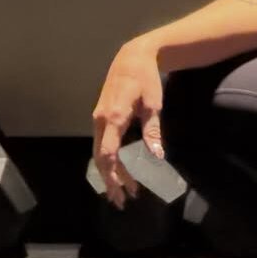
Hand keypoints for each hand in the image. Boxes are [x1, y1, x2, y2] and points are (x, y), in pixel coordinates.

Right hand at [91, 34, 165, 209]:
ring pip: (100, 151)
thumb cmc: (145, 78)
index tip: (121, 190)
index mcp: (114, 116)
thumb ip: (152, 130)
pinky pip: (102, 142)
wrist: (132, 57)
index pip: (108, 152)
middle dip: (110, 180)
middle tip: (122, 200)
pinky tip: (120, 169)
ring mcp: (99, 118)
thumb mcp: (153, 104)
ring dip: (111, 172)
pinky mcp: (102, 116)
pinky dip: (110, 159)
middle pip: (101, 157)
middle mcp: (101, 119)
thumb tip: (157, 155)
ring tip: (124, 190)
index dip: (113, 174)